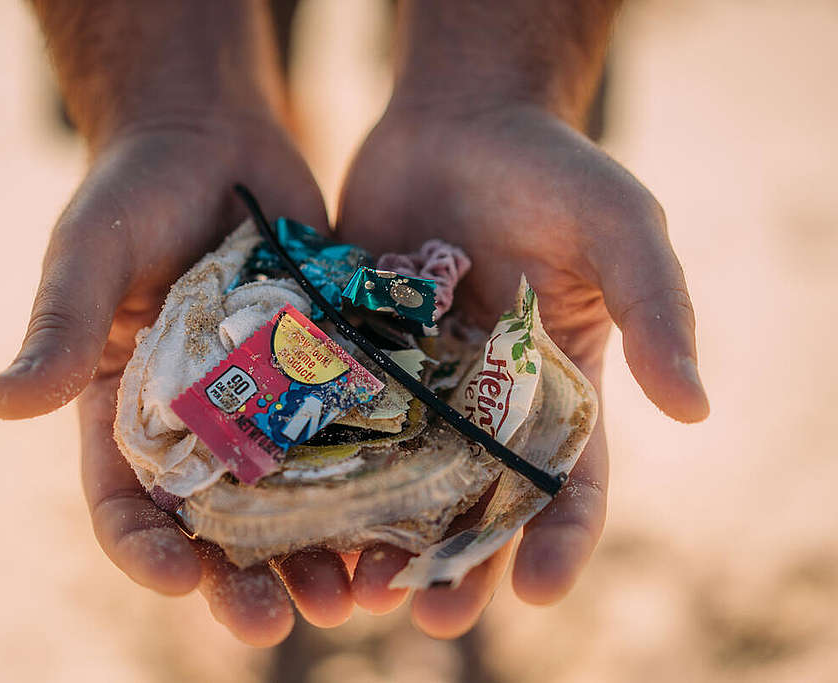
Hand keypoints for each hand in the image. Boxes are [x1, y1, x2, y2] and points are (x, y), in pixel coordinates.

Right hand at [0, 110, 379, 645]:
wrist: (210, 137)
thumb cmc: (132, 192)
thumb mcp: (89, 256)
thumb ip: (60, 328)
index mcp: (128, 414)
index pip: (127, 505)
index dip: (148, 551)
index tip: (182, 582)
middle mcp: (200, 424)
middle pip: (220, 525)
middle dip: (245, 578)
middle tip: (280, 622)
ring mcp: (268, 403)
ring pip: (295, 499)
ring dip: (320, 552)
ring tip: (355, 594)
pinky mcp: (325, 371)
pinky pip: (351, 435)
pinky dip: (375, 479)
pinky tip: (408, 513)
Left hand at [335, 101, 709, 637]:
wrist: (458, 121)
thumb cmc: (551, 170)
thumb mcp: (618, 227)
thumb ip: (656, 308)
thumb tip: (698, 409)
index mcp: (554, 392)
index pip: (567, 486)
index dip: (559, 543)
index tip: (541, 592)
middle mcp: (481, 405)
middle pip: (473, 505)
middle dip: (460, 565)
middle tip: (434, 617)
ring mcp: (412, 386)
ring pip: (398, 482)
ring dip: (384, 539)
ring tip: (360, 589)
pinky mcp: (352, 358)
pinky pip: (336, 423)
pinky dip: (323, 468)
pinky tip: (299, 509)